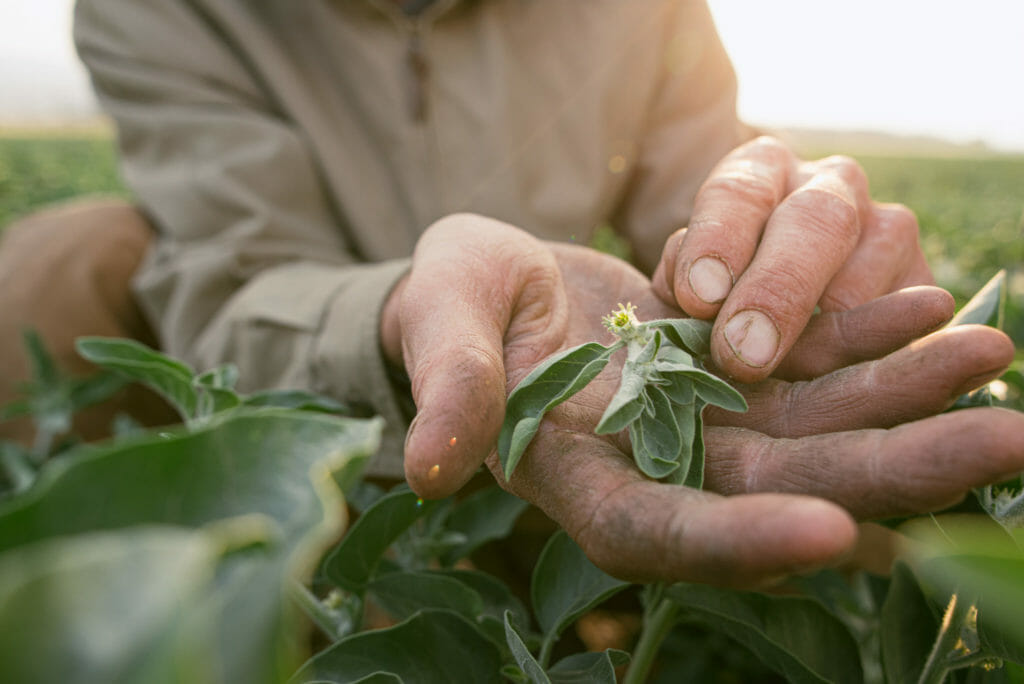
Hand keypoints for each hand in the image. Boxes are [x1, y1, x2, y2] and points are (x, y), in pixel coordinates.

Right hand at [385, 214, 1022, 586]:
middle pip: (776, 487)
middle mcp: (657, 464)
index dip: (738, 541)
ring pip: (814, 424)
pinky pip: (807, 358)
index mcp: (580, 478)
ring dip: (905, 399)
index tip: (834, 532)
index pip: (661, 533)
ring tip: (992, 356)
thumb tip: (430, 464)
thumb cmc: (449, 310)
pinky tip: (929, 302)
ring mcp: (703, 417)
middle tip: (1002, 443)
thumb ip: (447, 391)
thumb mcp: (440, 331)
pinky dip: (866, 336)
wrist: (489, 285)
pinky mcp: (728, 366)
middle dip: (885, 473)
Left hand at [652, 136, 933, 382]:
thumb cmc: (709, 301)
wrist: (767, 316)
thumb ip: (685, 284)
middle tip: (743, 351)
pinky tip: (834, 385)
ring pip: (865, 275)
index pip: (739, 192)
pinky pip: (903, 324)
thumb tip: (705, 301)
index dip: (718, 242)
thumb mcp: (684, 284)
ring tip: (782, 379)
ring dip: (822, 337)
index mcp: (760, 171)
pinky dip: (866, 358)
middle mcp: (829, 185)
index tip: (698, 296)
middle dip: (778, 291)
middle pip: (816, 222)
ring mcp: (886, 228)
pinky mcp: (921, 284)